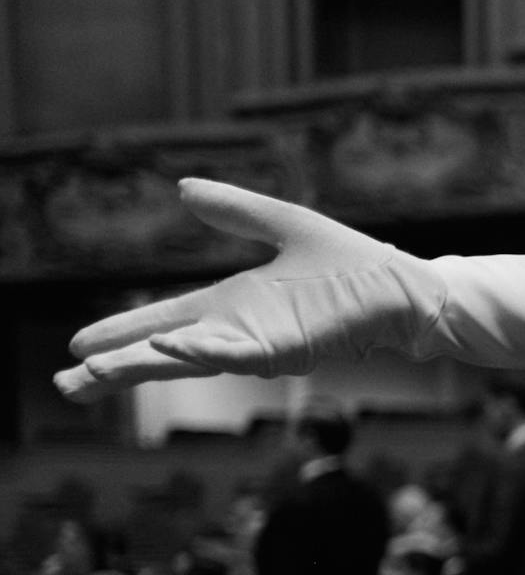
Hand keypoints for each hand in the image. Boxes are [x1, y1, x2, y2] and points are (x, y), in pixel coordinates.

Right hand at [56, 180, 435, 400]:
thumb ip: (236, 210)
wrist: (406, 289)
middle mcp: (240, 329)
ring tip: (97, 373)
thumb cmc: (353, 266)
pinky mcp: (291, 347)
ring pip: (192, 359)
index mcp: (232, 305)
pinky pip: (240, 354)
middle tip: (67, 385)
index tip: (77, 347)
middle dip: (117, 368)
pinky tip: (168, 347)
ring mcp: (263, 342)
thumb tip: (185, 189)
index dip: (122, 334)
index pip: (163, 322)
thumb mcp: (284, 225)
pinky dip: (204, 352)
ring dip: (145, 365)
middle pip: (164, 352)